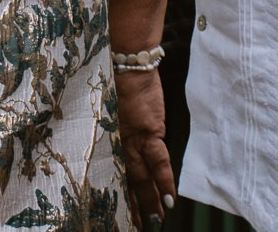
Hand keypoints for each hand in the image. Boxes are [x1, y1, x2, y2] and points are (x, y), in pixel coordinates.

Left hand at [113, 68, 175, 228]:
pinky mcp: (150, 131)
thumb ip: (110, 121)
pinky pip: (158, 162)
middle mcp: (118, 140)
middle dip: (132, 202)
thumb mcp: (108, 102)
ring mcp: (134, 137)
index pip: (114, 169)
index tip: (117, 209)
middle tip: (134, 224)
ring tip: (154, 220)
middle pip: (126, 178)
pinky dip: (164, 182)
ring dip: (148, 199)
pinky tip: (169, 201)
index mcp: (108, 134)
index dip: (118, 190)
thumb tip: (111, 132)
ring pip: (141, 176)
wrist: (127, 61)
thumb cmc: (117, 76)